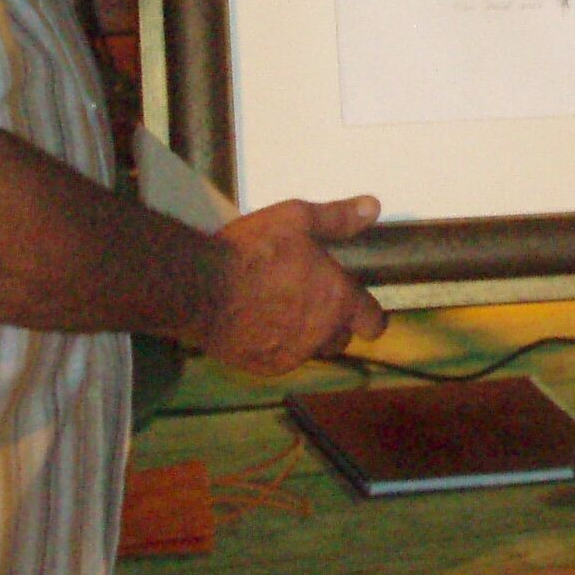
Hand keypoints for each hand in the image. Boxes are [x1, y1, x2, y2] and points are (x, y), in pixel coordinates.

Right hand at [196, 196, 387, 375]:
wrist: (201, 287)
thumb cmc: (252, 251)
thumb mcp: (297, 220)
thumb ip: (338, 218)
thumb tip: (371, 207)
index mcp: (337, 300)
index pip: (372, 322)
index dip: (371, 317)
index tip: (365, 312)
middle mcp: (320, 333)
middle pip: (342, 338)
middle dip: (336, 324)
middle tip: (316, 301)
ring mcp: (291, 354)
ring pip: (312, 351)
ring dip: (308, 337)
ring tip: (286, 312)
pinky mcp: (262, 366)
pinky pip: (281, 359)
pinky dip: (277, 347)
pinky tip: (260, 325)